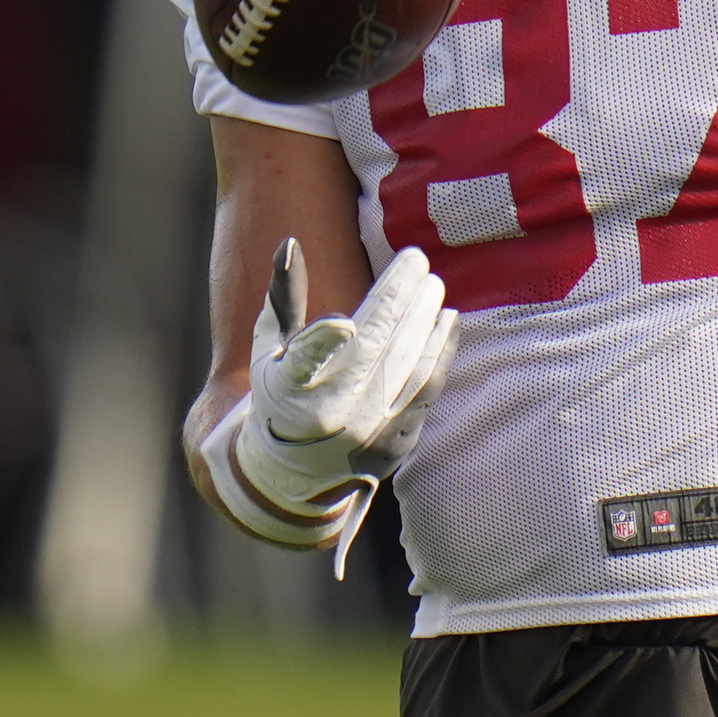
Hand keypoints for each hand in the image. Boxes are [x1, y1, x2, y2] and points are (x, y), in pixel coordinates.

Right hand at [225, 241, 456, 541]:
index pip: (303, 364)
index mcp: (286, 390)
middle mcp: (328, 415)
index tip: (344, 323)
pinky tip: (448, 321)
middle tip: (417, 259)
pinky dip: (441, 351)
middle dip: (398, 300)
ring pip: (406, 366)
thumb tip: (289, 243)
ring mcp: (366, 432)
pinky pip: (426, 388)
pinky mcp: (395, 442)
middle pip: (372, 350)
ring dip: (426, 321)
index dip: (322, 346)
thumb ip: (283, 297)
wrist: (295, 473)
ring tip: (435, 286)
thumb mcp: (269, 350)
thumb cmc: (281, 395)